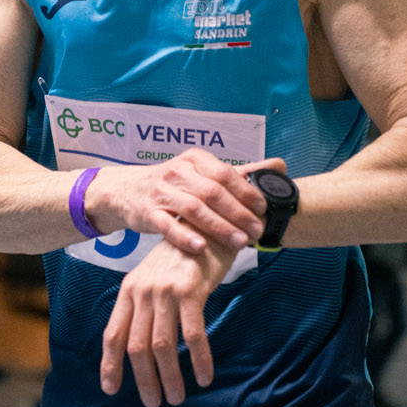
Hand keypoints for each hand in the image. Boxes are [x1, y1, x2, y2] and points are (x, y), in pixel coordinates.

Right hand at [88, 147, 272, 259]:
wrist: (126, 191)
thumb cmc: (173, 185)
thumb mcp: (202, 173)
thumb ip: (239, 174)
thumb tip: (280, 165)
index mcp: (194, 160)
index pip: (225, 174)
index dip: (246, 192)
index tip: (263, 210)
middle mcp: (177, 172)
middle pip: (212, 192)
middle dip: (237, 213)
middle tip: (256, 231)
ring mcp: (160, 192)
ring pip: (193, 209)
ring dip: (218, 227)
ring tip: (238, 243)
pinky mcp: (147, 212)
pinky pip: (167, 225)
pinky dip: (185, 236)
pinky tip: (201, 247)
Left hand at [100, 237, 233, 405]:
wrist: (206, 225)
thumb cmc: (182, 259)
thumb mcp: (153, 279)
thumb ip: (143, 307)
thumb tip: (140, 348)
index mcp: (129, 291)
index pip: (112, 334)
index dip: (110, 364)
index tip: (111, 390)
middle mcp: (142, 292)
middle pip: (136, 346)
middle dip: (144, 379)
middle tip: (154, 403)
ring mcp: (165, 291)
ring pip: (162, 346)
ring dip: (170, 377)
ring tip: (178, 398)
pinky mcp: (190, 291)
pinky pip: (194, 335)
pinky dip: (199, 360)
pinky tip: (204, 377)